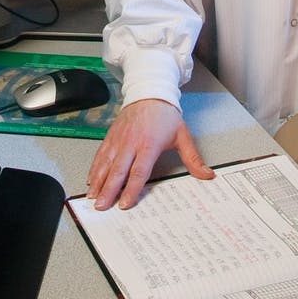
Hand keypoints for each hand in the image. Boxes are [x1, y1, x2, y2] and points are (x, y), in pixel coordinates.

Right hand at [86, 98, 212, 210]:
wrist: (149, 92)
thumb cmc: (165, 115)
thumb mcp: (182, 135)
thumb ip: (193, 158)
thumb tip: (207, 175)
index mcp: (149, 144)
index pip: (139, 171)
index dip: (131, 189)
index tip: (125, 203)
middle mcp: (131, 142)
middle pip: (118, 171)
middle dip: (109, 190)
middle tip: (102, 206)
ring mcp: (119, 140)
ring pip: (106, 164)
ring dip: (98, 182)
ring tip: (92, 197)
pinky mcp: (111, 137)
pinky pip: (100, 155)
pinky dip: (94, 168)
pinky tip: (90, 180)